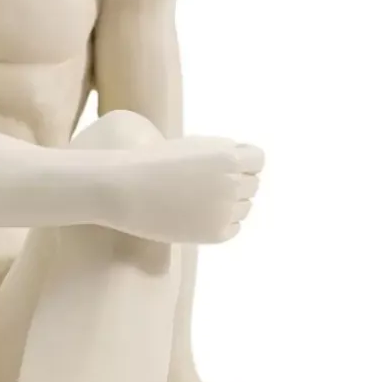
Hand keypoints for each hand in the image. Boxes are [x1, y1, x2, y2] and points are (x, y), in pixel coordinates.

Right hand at [112, 136, 264, 244]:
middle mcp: (232, 183)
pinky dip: (222, 222)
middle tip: (202, 185)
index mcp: (228, 157)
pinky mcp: (216, 233)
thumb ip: (223, 155)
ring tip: (197, 200)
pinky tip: (198, 216)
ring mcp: (224, 210)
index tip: (219, 166)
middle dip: (234, 182)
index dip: (241, 161)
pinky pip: (234, 227)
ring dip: (229, 203)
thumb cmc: (153, 163)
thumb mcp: (192, 148)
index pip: (257, 159)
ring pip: (245, 207)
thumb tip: (249, 169)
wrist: (123, 190)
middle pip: (252, 184)